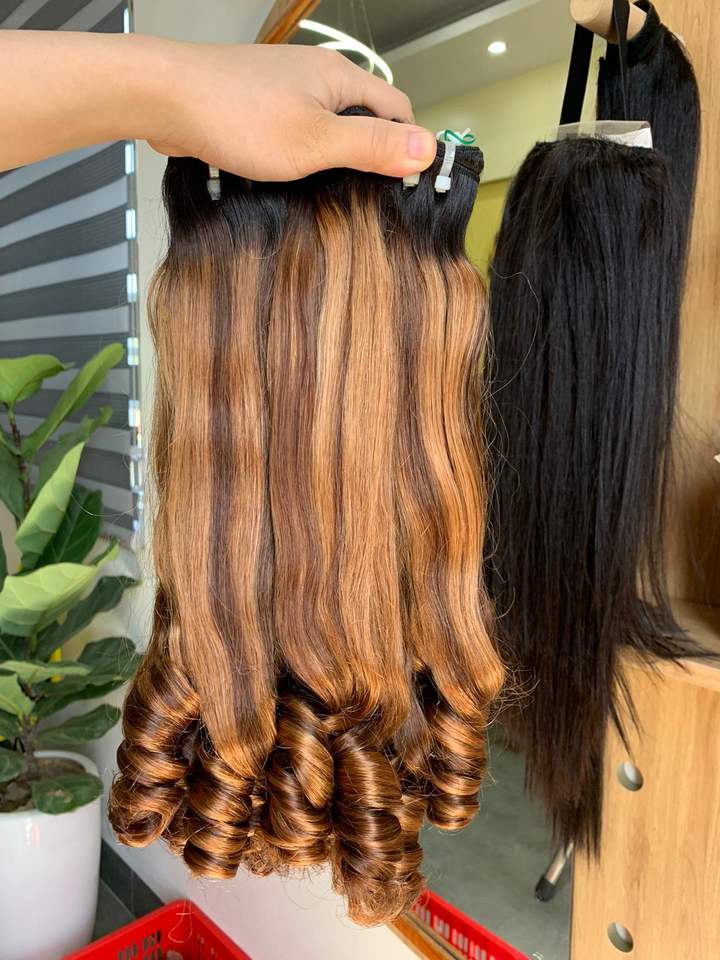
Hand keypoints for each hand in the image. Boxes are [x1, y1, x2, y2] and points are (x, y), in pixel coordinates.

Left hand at [150, 42, 436, 180]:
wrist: (165, 97)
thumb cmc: (236, 116)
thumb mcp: (315, 142)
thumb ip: (371, 146)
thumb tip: (427, 148)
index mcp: (339, 77)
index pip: (398, 109)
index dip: (405, 147)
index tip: (400, 186)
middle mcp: (316, 75)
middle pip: (363, 118)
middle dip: (367, 156)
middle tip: (361, 199)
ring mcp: (285, 88)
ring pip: (327, 127)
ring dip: (331, 160)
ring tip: (324, 194)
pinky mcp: (258, 104)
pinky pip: (294, 131)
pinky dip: (299, 156)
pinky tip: (288, 181)